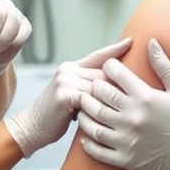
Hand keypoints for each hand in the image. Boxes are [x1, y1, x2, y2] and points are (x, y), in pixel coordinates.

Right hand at [4, 38, 132, 157]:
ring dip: (113, 100)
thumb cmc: (55, 116)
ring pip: (99, 87)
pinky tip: (110, 119)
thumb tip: (111, 86)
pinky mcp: (64, 94)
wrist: (30, 127)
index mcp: (70, 68)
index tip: (130, 42)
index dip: (114, 49)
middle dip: (120, 84)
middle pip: (103, 73)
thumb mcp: (70, 96)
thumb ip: (86, 88)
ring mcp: (65, 81)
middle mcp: (68, 70)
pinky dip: (101, 109)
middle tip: (138, 92)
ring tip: (129, 110)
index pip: (97, 56)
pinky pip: (91, 99)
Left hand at [77, 38, 169, 169]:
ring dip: (85, 113)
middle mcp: (133, 117)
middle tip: (92, 86)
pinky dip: (89, 144)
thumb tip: (151, 41)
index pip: (116, 75)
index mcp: (146, 97)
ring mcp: (128, 140)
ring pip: (94, 123)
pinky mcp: (127, 160)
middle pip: (100, 97)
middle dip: (93, 88)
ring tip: (84, 107)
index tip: (108, 67)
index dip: (109, 67)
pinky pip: (99, 151)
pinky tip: (86, 138)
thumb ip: (164, 65)